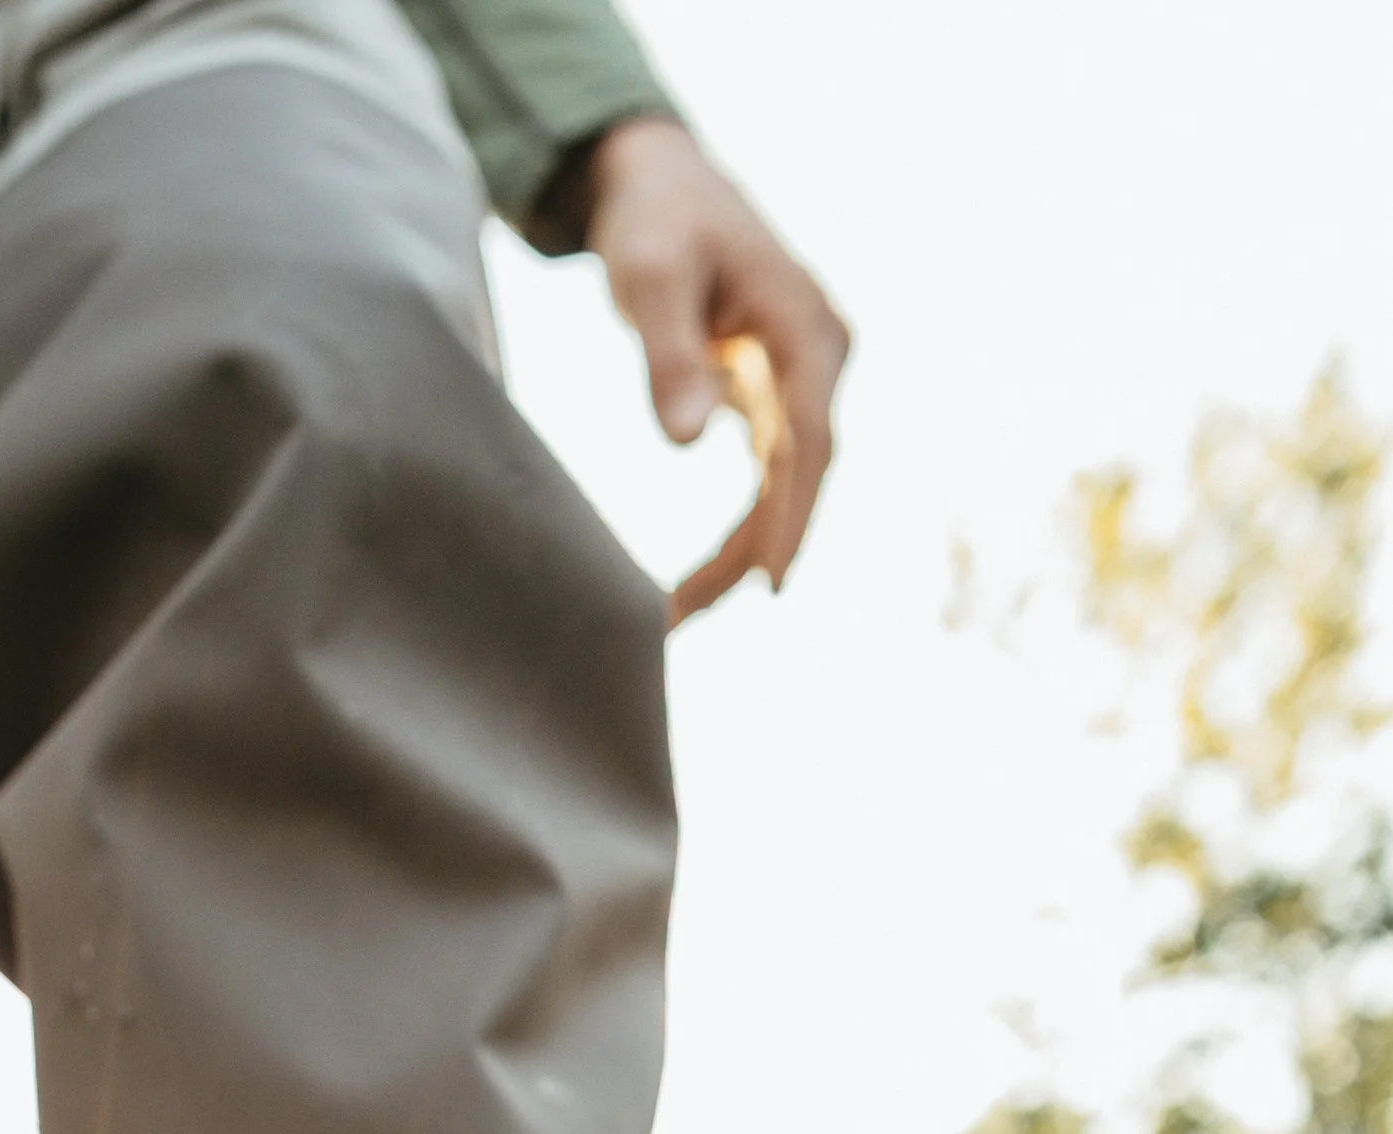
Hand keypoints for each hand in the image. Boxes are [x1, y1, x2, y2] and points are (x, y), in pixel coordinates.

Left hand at [582, 117, 848, 624]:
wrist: (659, 183)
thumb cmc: (654, 219)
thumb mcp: (649, 277)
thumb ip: (669, 355)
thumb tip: (688, 444)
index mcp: (806, 329)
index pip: (811, 441)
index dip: (791, 517)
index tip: (768, 585)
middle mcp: (817, 358)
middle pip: (801, 475)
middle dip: (754, 551)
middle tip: (686, 616)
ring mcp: (799, 378)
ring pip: (784, 484)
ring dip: (742, 550)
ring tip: (679, 611)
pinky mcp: (772, 394)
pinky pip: (767, 474)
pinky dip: (739, 524)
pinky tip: (701, 577)